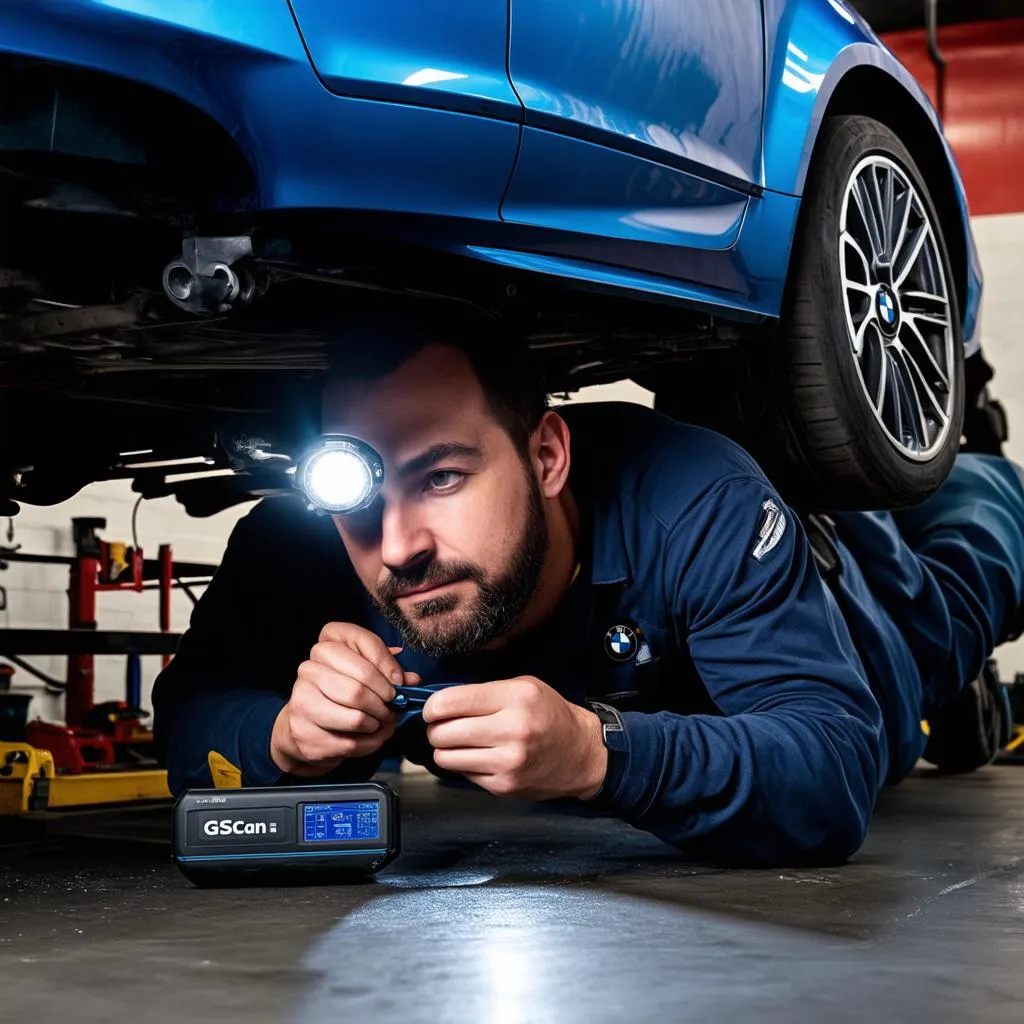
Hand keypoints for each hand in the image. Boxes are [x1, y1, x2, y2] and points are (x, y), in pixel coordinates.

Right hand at [271, 622, 418, 776]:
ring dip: (377, 723)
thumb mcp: (364, 673)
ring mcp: (302, 701)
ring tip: (380, 721)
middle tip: (393, 706)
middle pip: (361, 682)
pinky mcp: (305, 733)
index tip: (398, 681)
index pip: (362, 641)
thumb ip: (388, 671)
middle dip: (386, 698)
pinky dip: (369, 742)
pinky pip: (350, 742)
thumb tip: (412, 680)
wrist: (305, 728)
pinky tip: (369, 735)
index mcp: (326, 645)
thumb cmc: (340, 694)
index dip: (387, 663)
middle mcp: (309, 668)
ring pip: (356, 716)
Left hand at [422, 676, 607, 800]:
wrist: (580, 754)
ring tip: (458, 742)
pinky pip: (462, 773)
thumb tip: (441, 702)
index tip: (432, 709)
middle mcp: (512, 730)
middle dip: (436, 728)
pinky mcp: (503, 785)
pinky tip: (480, 755)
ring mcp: (507, 761)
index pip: (450, 702)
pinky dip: (464, 764)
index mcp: (515, 698)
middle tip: (443, 726)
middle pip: (443, 732)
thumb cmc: (550, 715)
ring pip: (446, 757)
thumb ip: (483, 692)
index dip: (432, 706)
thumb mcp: (524, 686)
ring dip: (445, 749)